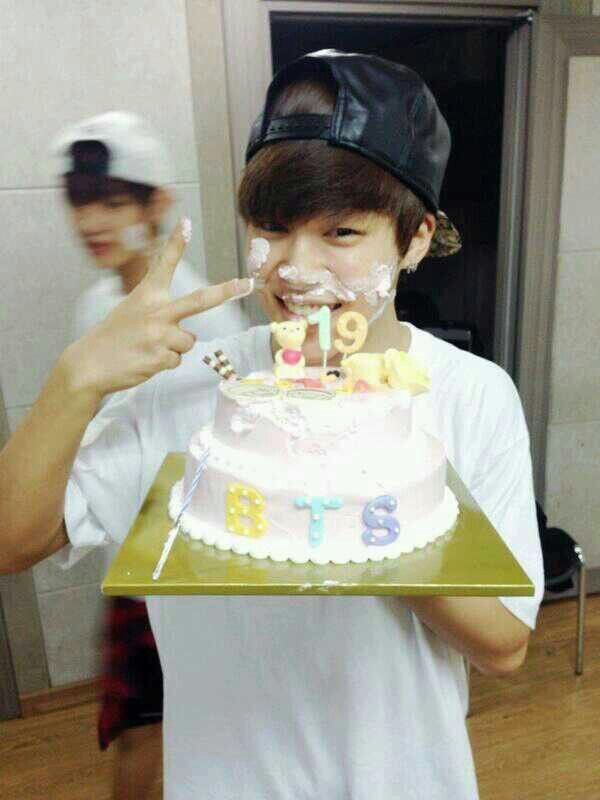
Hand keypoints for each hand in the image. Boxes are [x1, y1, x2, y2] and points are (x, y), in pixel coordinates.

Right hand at [62, 220, 250, 400]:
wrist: (90, 365)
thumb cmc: (113, 337)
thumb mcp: (130, 309)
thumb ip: (157, 308)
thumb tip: (185, 324)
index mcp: (147, 295)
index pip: (163, 264)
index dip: (175, 243)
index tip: (186, 223)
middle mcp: (156, 311)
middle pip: (200, 300)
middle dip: (227, 291)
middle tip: (247, 283)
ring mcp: (160, 335)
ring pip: (188, 340)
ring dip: (173, 346)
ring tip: (148, 347)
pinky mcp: (161, 357)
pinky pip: (178, 359)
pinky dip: (165, 362)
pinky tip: (145, 359)